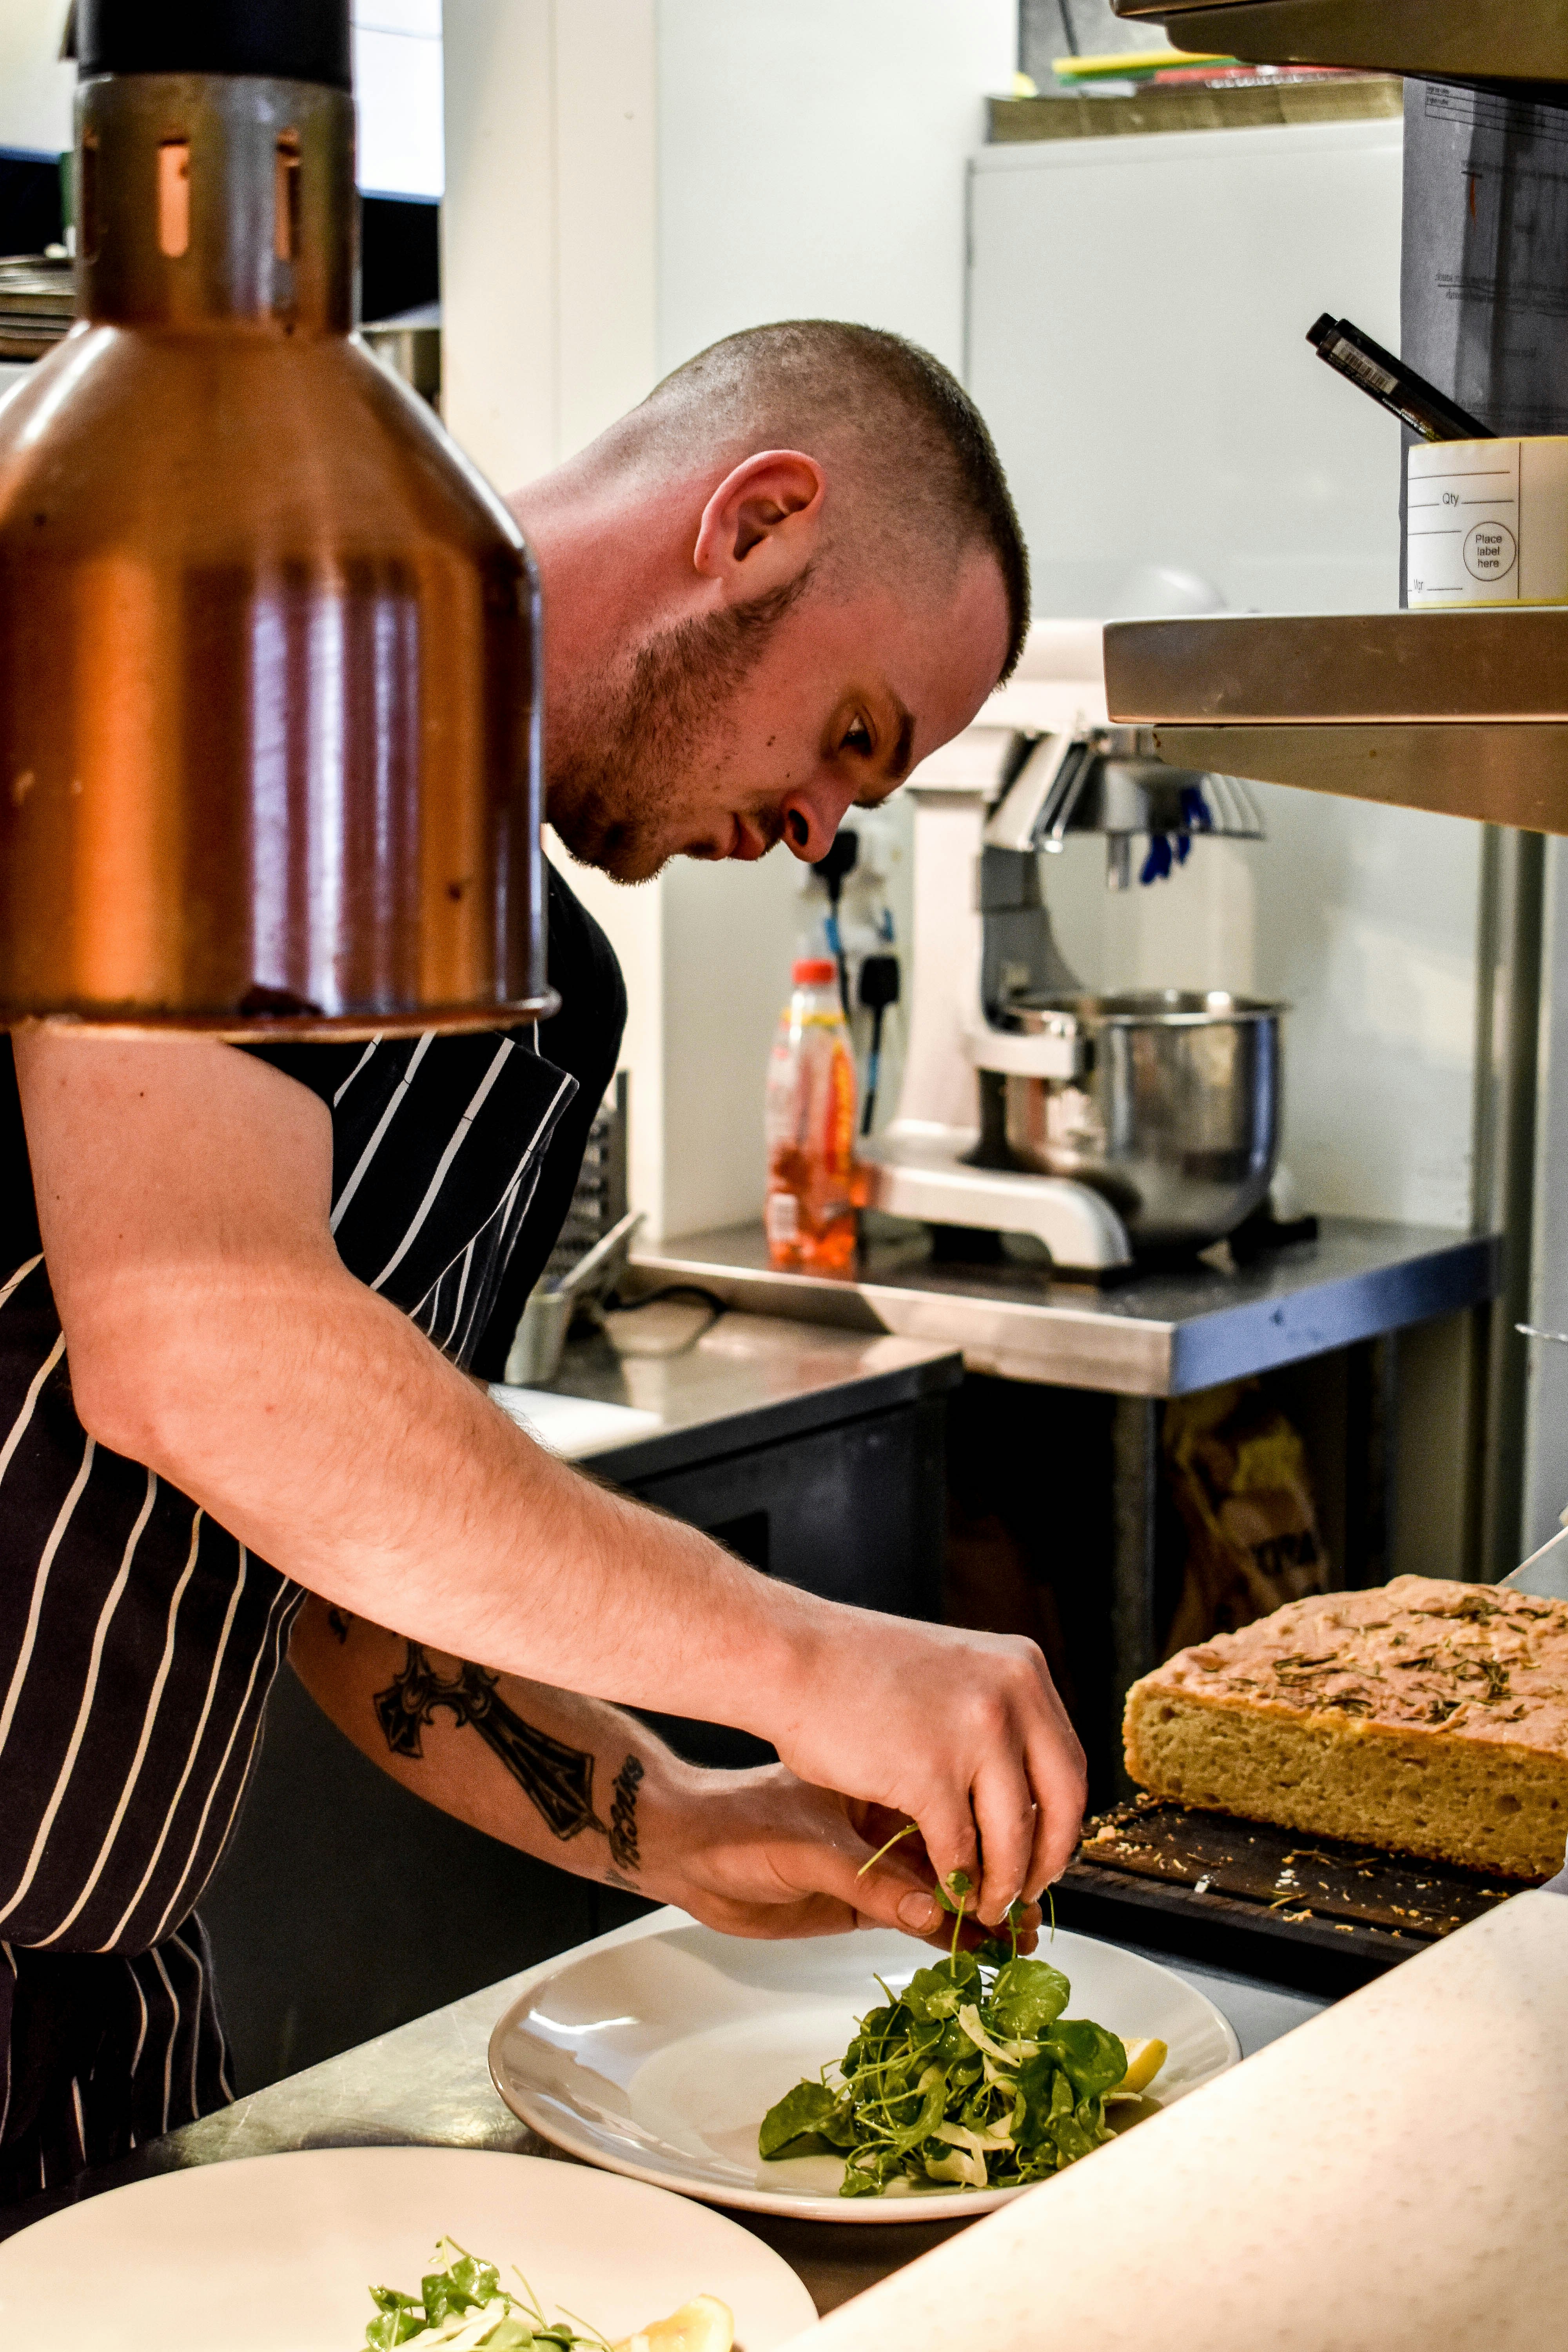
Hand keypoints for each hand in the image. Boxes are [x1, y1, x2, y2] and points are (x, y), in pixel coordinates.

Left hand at [643, 1765, 1042, 1948]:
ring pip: (953, 1880)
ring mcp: (883, 1855)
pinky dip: (955, 1929)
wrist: (689, 1853)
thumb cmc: (739, 1826)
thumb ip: (868, 1884)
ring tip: (1027, 1933)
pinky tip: (987, 1946)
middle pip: (967, 1842)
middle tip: (1038, 1905)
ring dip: (989, 1905)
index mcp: (886, 1778)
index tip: (1029, 1864)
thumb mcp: (807, 1848)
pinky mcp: (867, 1895)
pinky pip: (924, 1912)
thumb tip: (931, 1911)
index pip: (957, 1804)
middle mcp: (893, 1814)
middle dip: (1006, 1873)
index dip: (996, 1836)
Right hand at [762, 1609, 1086, 1928]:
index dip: (1063, 1820)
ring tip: (985, 1904)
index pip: (1069, 1763)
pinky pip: (959, 1848)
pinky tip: (948, 1892)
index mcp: (1024, 1669)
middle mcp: (1013, 1696)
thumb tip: (1028, 1783)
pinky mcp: (931, 1774)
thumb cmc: (859, 1668)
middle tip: (1026, 1890)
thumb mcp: (957, 1671)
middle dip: (1045, 1860)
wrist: (795, 1655)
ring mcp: (976, 1735)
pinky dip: (957, 1880)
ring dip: (1002, 1883)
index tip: (1048, 1851)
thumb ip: (997, 1714)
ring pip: (1012, 1836)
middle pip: (1060, 1804)